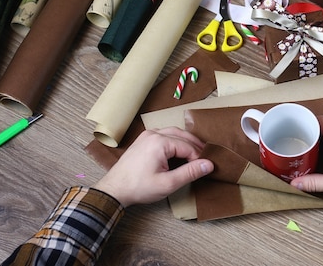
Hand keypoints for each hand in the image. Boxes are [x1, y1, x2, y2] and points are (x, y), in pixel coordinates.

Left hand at [93, 127, 213, 206]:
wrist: (114, 189)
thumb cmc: (138, 187)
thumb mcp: (168, 183)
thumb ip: (189, 172)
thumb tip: (208, 164)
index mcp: (160, 142)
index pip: (188, 146)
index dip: (198, 157)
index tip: (204, 168)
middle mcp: (153, 134)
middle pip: (182, 135)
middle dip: (195, 146)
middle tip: (204, 158)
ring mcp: (147, 135)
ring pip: (173, 132)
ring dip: (186, 141)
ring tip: (195, 154)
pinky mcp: (143, 140)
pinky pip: (164, 134)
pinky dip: (175, 140)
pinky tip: (179, 150)